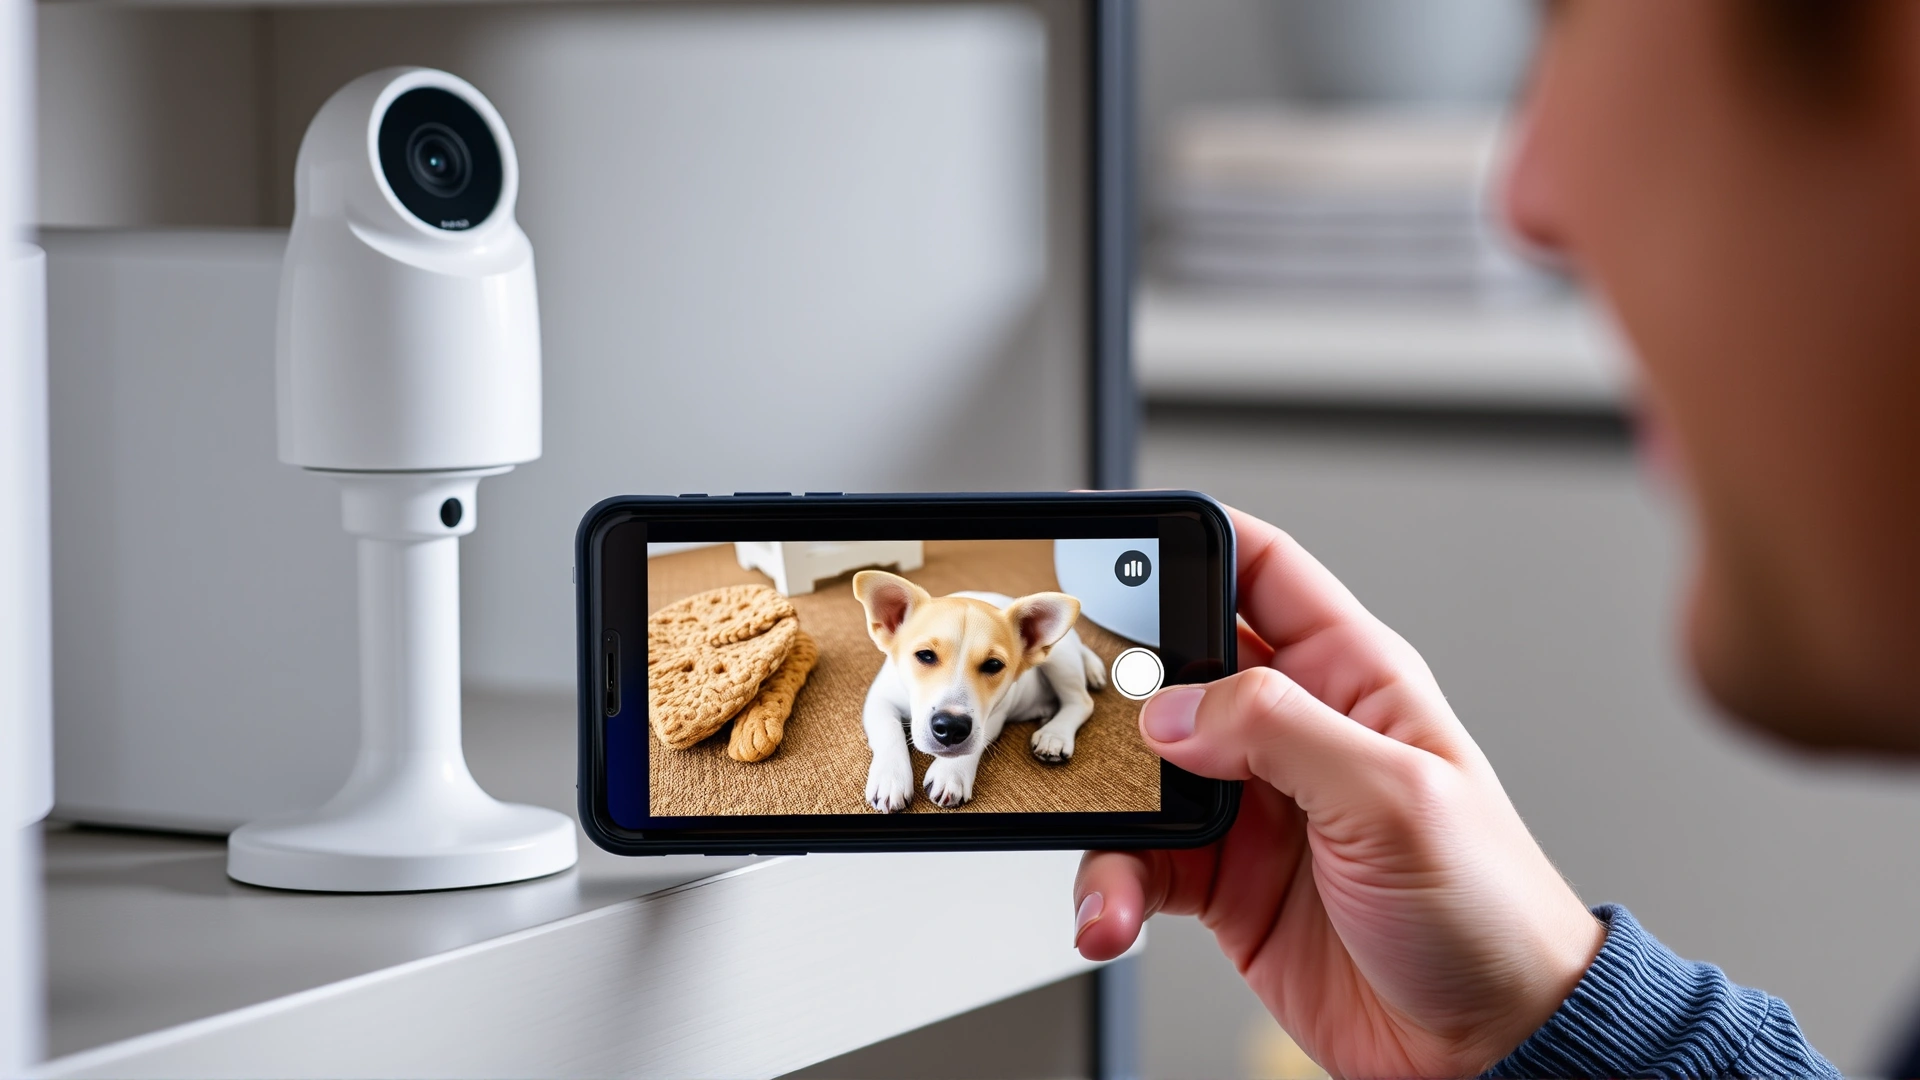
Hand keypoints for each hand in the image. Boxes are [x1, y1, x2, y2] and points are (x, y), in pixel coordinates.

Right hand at [1074, 508, 1603, 1077]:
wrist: (1487, 1049)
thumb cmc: (1488, 914)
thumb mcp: (1397, 800)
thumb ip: (1282, 732)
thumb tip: (1173, 707)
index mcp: (1351, 677)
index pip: (1259, 570)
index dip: (1188, 544)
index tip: (1112, 541)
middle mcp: (1293, 732)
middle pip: (1172, 668)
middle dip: (1114, 687)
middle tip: (1076, 713)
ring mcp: (1252, 806)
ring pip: (1139, 773)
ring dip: (1107, 813)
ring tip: (1108, 854)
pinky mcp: (1220, 881)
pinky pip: (1136, 862)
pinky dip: (1109, 886)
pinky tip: (1114, 912)